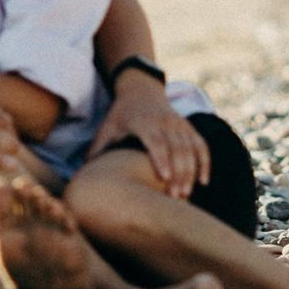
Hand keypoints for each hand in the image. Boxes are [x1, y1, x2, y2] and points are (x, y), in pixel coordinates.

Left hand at [86, 73, 210, 199]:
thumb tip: (84, 176)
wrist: (141, 90)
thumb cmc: (120, 115)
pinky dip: (204, 162)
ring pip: (190, 148)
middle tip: (176, 197)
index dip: (161, 159)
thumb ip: (97, 150)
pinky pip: (201, 145)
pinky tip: (203, 181)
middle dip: (179, 172)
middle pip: (176, 147)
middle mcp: (165, 121)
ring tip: (186, 194)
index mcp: (143, 122)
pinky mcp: (188, 127)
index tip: (164, 179)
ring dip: (191, 171)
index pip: (155, 141)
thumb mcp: (107, 128)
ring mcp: (179, 124)